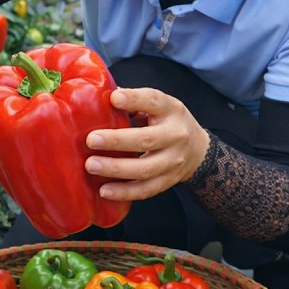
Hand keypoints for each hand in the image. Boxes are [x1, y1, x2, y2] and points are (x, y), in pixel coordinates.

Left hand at [84, 88, 209, 201]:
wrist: (197, 150)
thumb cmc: (167, 122)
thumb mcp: (158, 106)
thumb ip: (132, 102)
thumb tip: (99, 97)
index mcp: (171, 110)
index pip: (154, 101)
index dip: (134, 99)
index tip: (113, 98)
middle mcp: (175, 135)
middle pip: (147, 139)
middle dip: (116, 141)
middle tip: (90, 140)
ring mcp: (173, 162)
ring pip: (145, 169)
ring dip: (116, 169)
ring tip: (91, 165)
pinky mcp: (168, 181)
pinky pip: (145, 190)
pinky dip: (124, 192)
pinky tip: (104, 191)